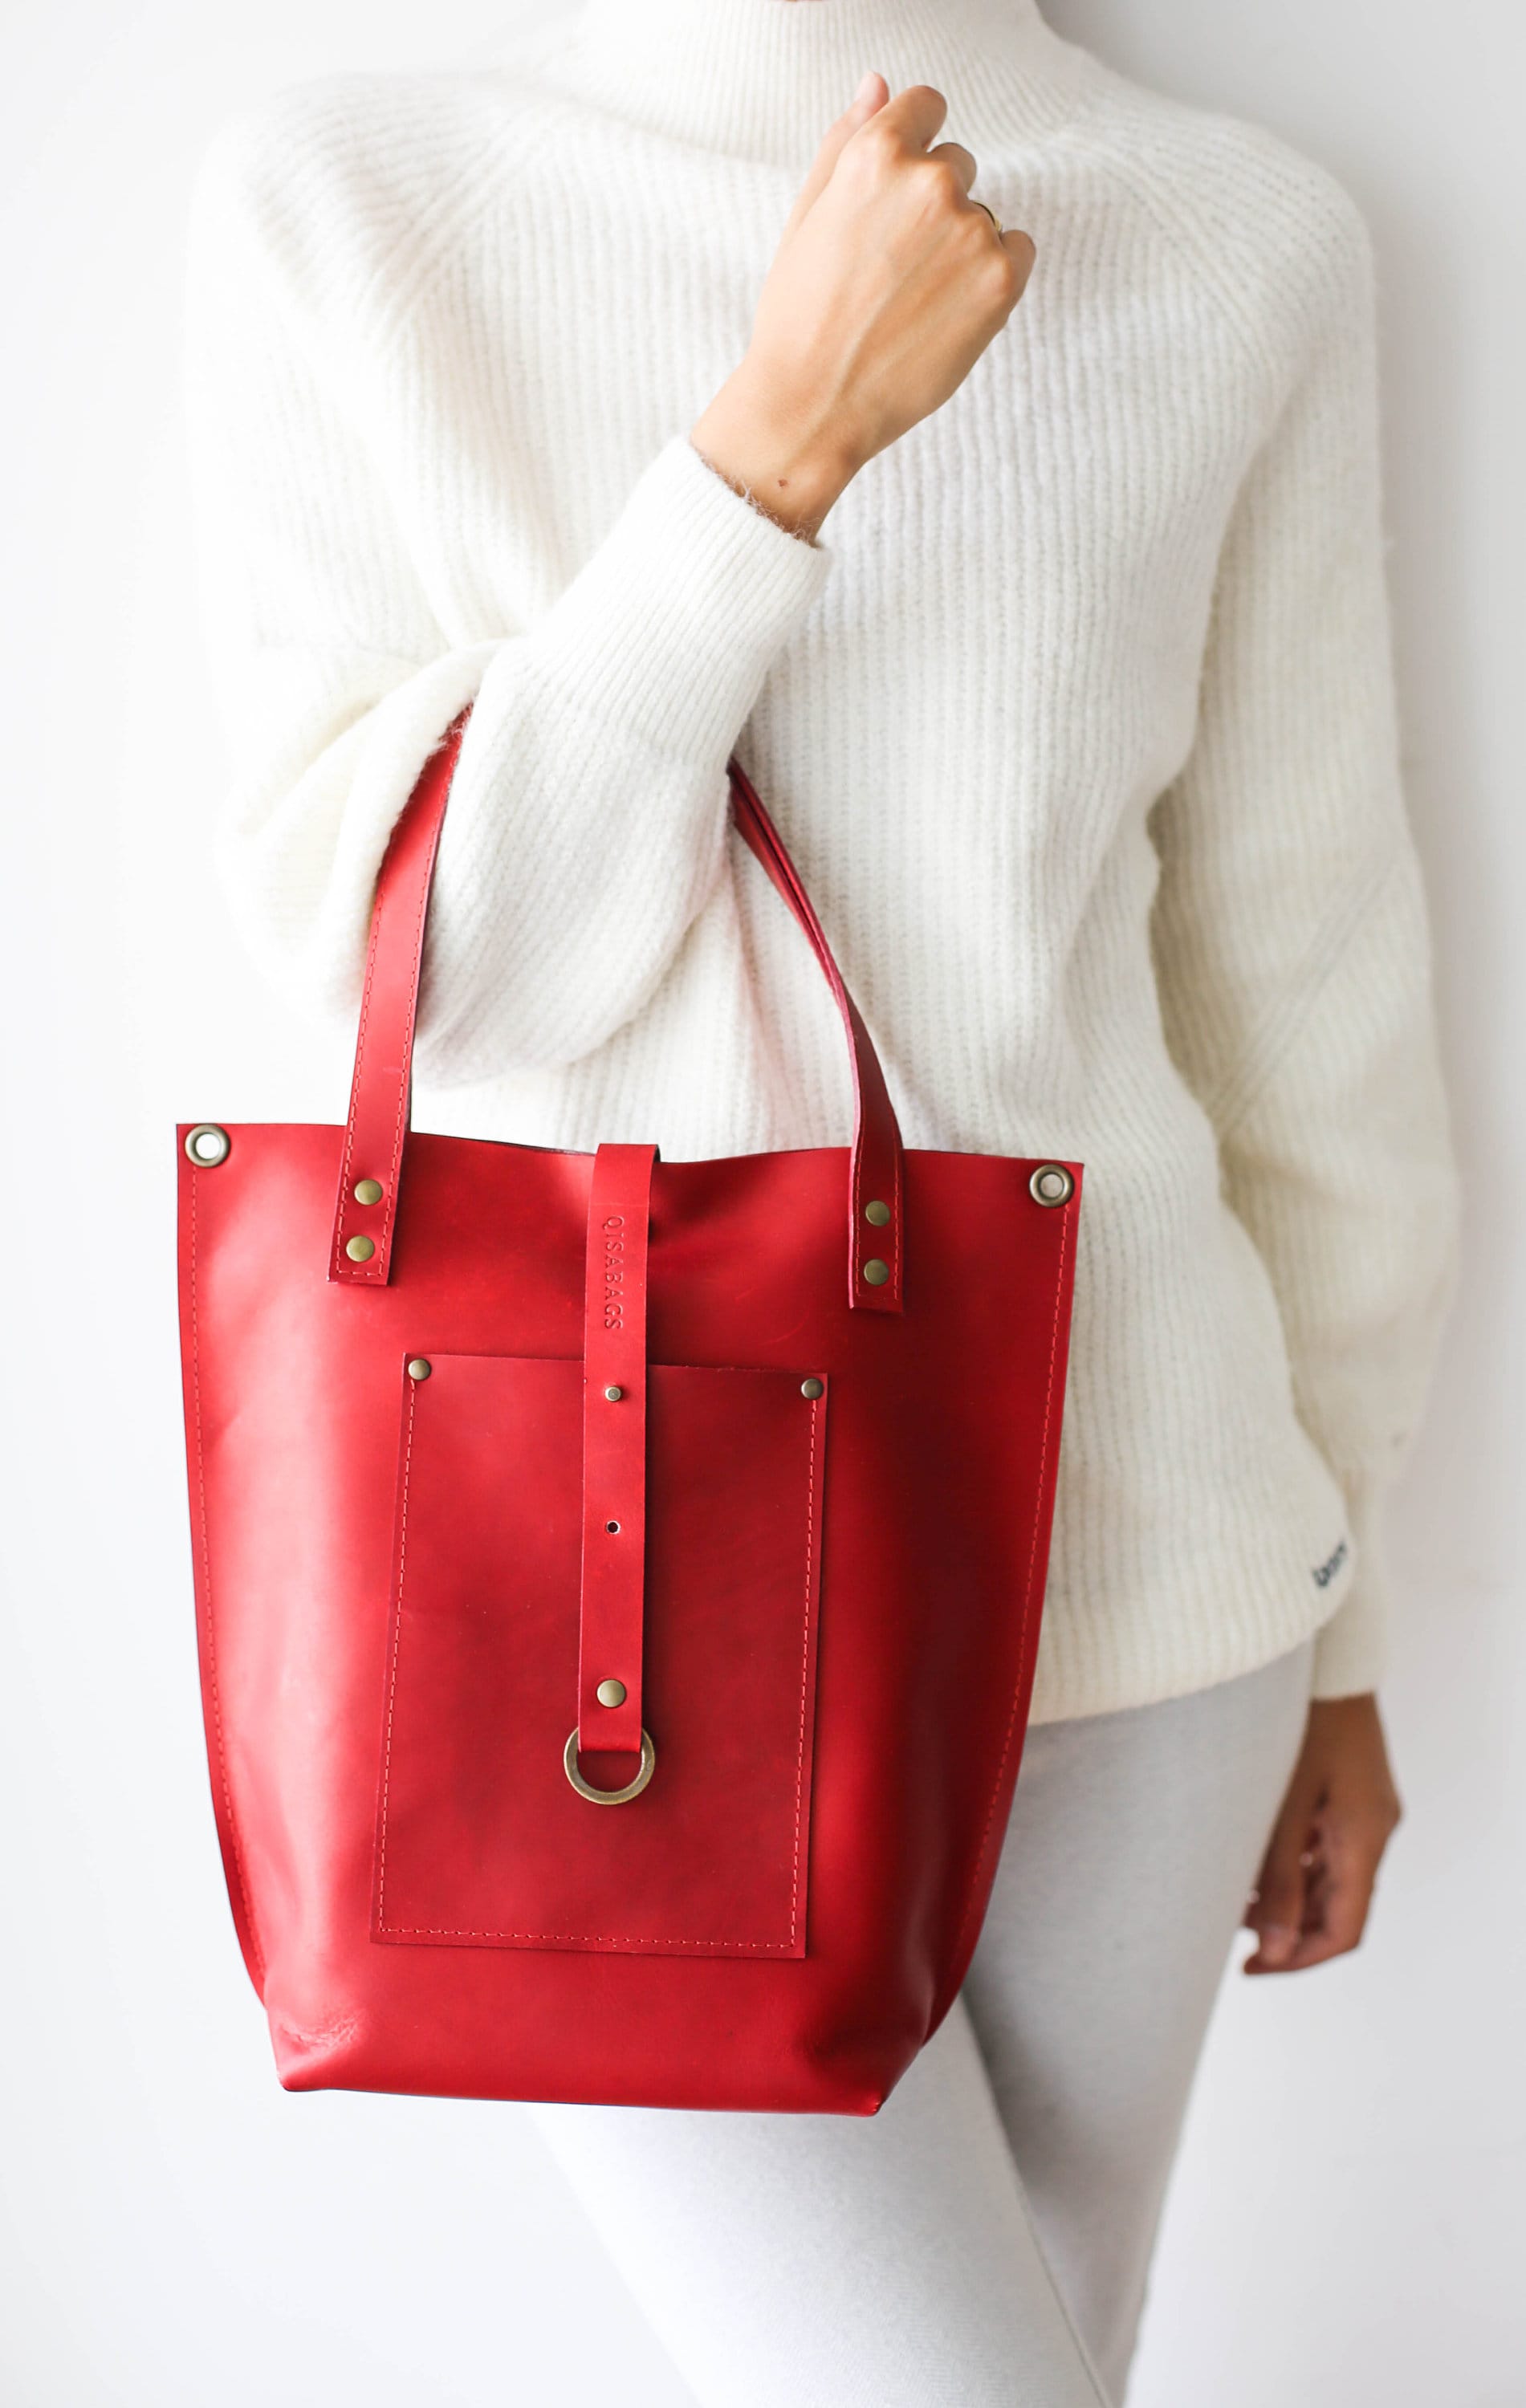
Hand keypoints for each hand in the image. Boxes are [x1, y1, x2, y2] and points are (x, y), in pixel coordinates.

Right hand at [691, 74, 1036, 538]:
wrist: (815, 403)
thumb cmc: (800, 315)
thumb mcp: (808, 215)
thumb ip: (848, 140)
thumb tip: (878, 85)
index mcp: (876, 154)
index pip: (927, 107)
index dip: (913, 148)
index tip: (897, 194)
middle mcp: (929, 181)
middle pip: (957, 166)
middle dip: (932, 206)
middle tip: (892, 269)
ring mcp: (970, 229)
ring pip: (981, 215)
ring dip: (959, 247)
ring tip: (912, 301)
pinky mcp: (1001, 277)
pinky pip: (1017, 249)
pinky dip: (991, 274)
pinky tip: (947, 310)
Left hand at [1243, 1694, 1402, 1973]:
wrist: (1324, 1655)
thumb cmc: (1300, 1718)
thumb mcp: (1280, 1803)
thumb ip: (1278, 1878)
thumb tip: (1274, 1950)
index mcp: (1364, 1837)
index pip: (1344, 1930)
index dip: (1298, 1960)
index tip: (1250, 1967)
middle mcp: (1373, 1829)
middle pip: (1338, 1908)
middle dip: (1289, 1930)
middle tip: (1231, 1933)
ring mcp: (1362, 1809)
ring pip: (1329, 1878)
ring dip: (1287, 1897)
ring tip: (1230, 1896)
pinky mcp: (1347, 1792)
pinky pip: (1324, 1846)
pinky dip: (1291, 1864)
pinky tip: (1249, 1859)